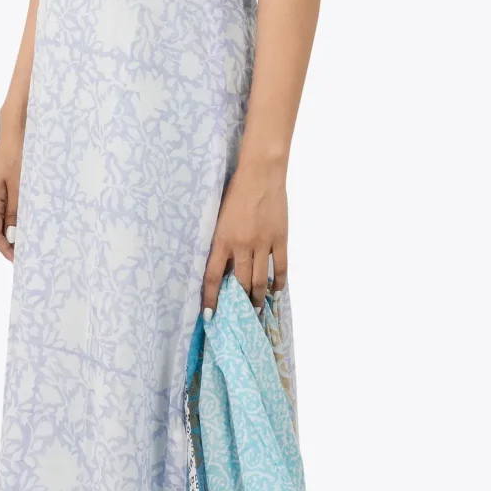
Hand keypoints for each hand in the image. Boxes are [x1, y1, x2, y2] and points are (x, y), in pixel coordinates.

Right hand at [0, 124, 22, 261]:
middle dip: (13, 241)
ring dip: (17, 229)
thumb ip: (17, 212)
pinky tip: (32, 220)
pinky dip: (18, 217)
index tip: (20, 261)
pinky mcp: (0, 187)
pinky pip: (7, 208)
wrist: (16, 129)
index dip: (6, 249)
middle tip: (32, 253)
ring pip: (3, 218)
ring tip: (34, 239)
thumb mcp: (21, 186)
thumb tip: (15, 236)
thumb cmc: (19, 154)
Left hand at [201, 157, 287, 309]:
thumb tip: (222, 266)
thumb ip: (221, 241)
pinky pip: (280, 266)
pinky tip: (276, 292)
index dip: (211, 299)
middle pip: (239, 283)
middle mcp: (242, 245)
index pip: (212, 277)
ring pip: (259, 279)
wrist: (261, 173)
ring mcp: (263, 243)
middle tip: (240, 317)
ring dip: (257, 298)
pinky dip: (278, 282)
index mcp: (222, 240)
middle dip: (239, 304)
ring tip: (257, 309)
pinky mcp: (280, 238)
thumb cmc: (235, 191)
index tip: (210, 316)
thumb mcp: (219, 217)